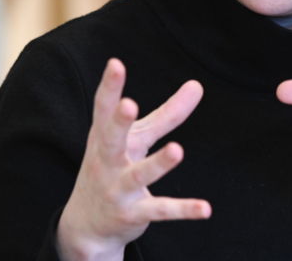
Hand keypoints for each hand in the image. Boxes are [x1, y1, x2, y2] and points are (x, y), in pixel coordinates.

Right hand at [57, 59, 210, 260]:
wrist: (85, 226)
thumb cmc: (112, 168)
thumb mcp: (135, 139)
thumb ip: (167, 113)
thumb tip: (198, 85)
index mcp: (103, 138)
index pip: (103, 109)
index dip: (109, 87)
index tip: (115, 63)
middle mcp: (107, 162)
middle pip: (112, 139)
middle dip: (119, 122)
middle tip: (129, 104)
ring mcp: (118, 189)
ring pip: (139, 175)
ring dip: (158, 164)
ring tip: (178, 150)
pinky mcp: (134, 214)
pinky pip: (161, 210)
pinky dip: (183, 209)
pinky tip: (206, 208)